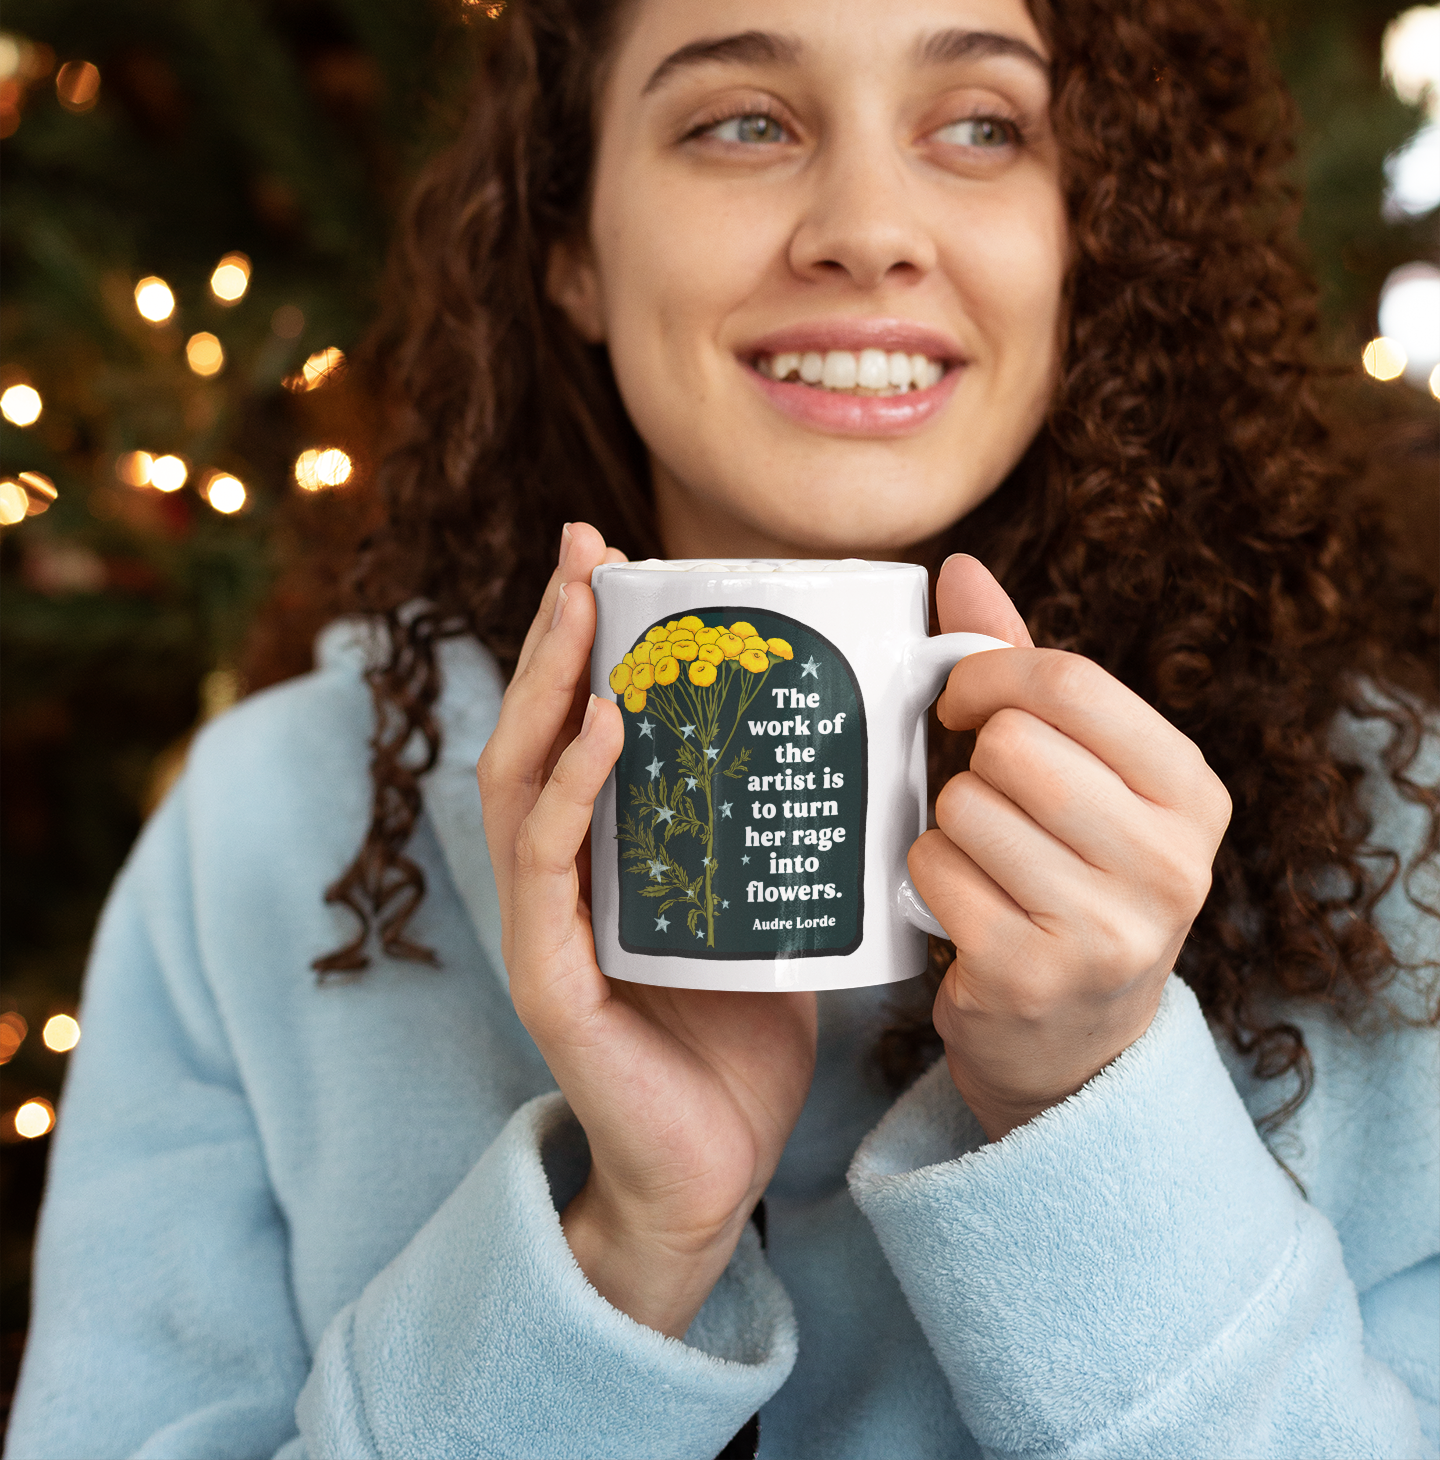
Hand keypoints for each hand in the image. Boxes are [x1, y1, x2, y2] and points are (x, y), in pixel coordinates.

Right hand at [477, 523, 815, 1336]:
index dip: (583, 638)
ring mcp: (545, 926)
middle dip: (555, 630)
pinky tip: (601, 728)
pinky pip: (548, 866)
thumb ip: (777, 828)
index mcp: (604, 853)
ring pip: (520, 779)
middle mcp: (560, 875)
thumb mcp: (769, 904)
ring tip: (582, 610)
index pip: (577, 723)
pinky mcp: (552, 980)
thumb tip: (855, 734)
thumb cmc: (742, 1038)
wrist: (719, 1173)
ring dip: (547, 685)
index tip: (611, 555)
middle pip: (536, 727)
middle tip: (583, 545)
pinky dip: (570, 789)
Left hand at [909, 556, 1231, 1141]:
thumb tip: (958, 565)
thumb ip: (1023, 667)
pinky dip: (926, 879)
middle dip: (973, 764)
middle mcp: (1169, 863)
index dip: (992, 674)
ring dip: (949, 825)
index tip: (962, 701)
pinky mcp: (1031, 976)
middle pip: (1013, 744)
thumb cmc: (1068, 872)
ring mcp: (1105, 929)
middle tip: (986, 801)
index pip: (1073, 682)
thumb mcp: (1076, 771)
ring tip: (985, 863)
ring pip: (964, 806)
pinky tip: (964, 909)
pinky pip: (932, 870)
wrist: (1075, 1047)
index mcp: (1191, 792)